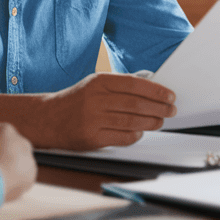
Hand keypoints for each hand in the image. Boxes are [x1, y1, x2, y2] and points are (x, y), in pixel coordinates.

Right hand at [36, 72, 176, 149]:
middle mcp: (96, 99)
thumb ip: (121, 84)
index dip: (155, 90)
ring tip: (160, 121)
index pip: (134, 84)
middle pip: (135, 104)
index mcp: (99, 82)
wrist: (49, 119)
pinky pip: (121, 137)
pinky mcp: (91, 138)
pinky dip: (135, 135)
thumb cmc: (77, 100)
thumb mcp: (96, 84)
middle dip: (158, 108)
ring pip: (131, 121)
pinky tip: (140, 132)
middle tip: (170, 110)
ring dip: (150, 122)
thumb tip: (151, 82)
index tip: (169, 95)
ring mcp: (93, 119)